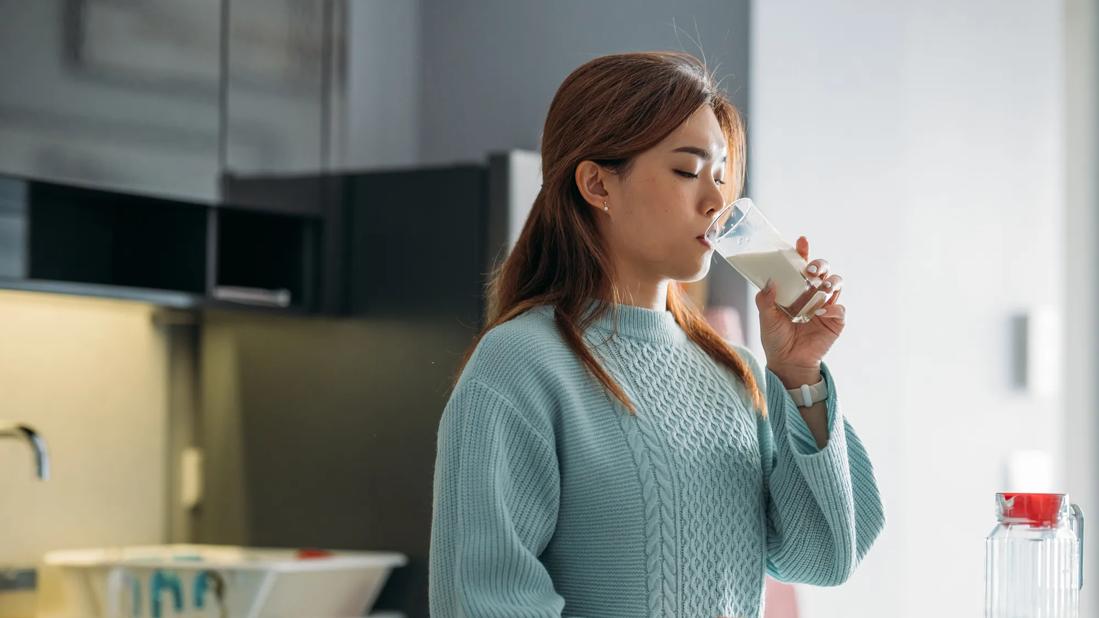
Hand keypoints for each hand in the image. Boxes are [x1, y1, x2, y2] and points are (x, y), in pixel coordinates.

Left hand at [756, 236, 845, 385]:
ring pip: (836, 283)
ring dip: (831, 281)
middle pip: (823, 270)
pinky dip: (833, 307)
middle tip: (810, 270)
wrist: (787, 362)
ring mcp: (826, 305)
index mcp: (796, 289)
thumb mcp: (766, 318)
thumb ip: (765, 300)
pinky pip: (839, 308)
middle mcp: (813, 293)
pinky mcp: (835, 320)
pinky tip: (822, 312)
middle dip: (820, 265)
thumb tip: (769, 281)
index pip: (801, 265)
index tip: (801, 241)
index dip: (803, 252)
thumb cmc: (776, 338)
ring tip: (822, 286)